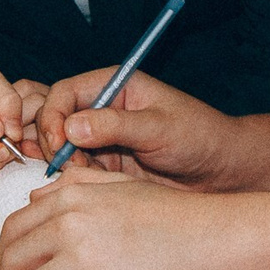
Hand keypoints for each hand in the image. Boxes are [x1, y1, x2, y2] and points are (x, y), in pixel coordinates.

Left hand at [0, 167, 230, 269]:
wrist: (214, 239)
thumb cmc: (175, 215)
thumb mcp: (120, 184)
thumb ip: (77, 184)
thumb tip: (36, 197)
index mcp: (70, 197)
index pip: (14, 230)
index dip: (2, 260)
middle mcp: (68, 224)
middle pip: (12, 264)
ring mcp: (83, 259)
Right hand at [33, 67, 253, 187]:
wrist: (220, 173)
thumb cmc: (199, 137)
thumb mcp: (160, 128)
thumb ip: (116, 126)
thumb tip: (71, 127)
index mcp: (113, 85)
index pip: (65, 92)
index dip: (53, 116)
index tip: (58, 144)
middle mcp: (101, 108)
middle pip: (53, 116)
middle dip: (50, 140)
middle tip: (60, 163)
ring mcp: (100, 138)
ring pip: (59, 146)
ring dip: (61, 161)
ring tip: (82, 174)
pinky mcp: (103, 164)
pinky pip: (73, 168)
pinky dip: (72, 177)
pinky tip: (90, 185)